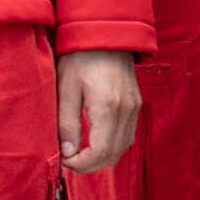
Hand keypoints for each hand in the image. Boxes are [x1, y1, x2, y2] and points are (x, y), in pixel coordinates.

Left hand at [57, 52, 140, 173]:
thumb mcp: (66, 88)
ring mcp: (134, 108)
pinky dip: (112, 146)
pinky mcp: (135, 105)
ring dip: (102, 157)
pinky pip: (127, 135)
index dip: (82, 164)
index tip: (64, 161)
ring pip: (123, 148)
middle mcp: (127, 110)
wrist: (105, 34)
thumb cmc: (81, 57)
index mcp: (108, 106)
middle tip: (68, 160)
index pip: (101, 151)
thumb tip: (67, 151)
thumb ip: (67, 122)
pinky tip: (94, 141)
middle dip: (90, 165)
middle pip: (114, 154)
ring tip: (79, 153)